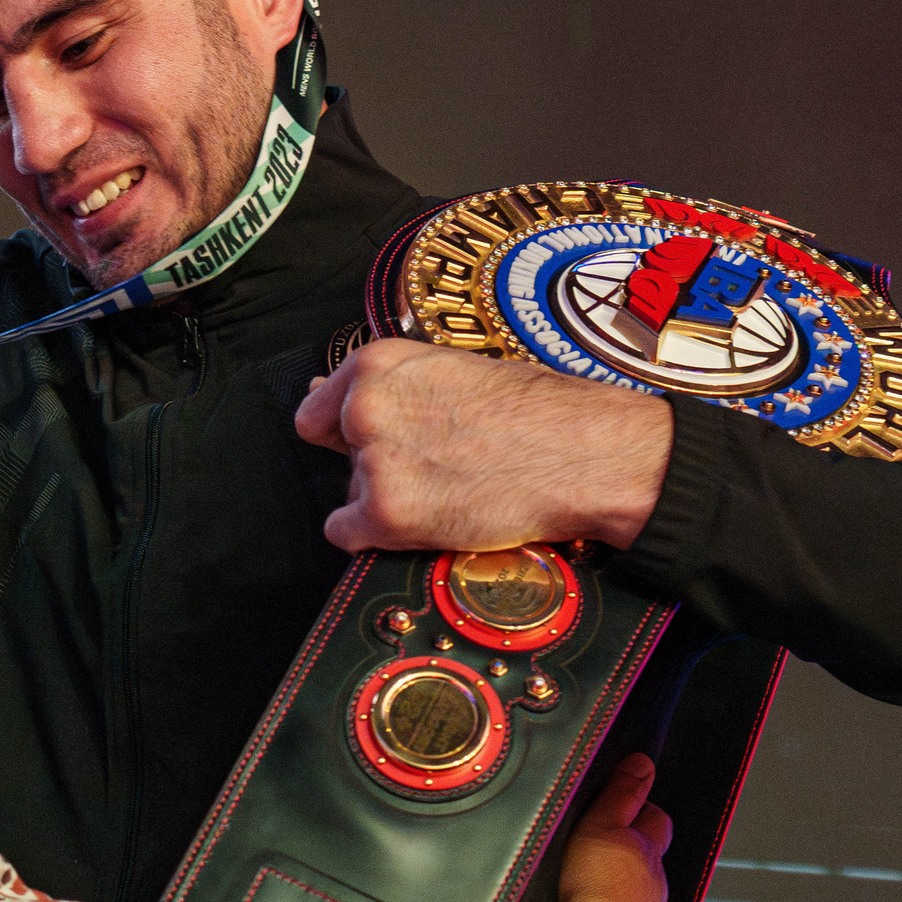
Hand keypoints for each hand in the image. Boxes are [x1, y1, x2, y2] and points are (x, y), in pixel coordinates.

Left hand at [293, 340, 672, 552]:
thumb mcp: (454, 370)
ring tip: (453, 488)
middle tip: (436, 465)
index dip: (349, 432)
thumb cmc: (535, 410)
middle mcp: (365, 408)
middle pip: (338, 455)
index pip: (317, 411)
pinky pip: (349, 534)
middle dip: (374, 465)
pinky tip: (432, 519)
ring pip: (352, 494)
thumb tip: (315, 396)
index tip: (383, 441)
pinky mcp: (387, 514)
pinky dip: (381, 538)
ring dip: (389, 500)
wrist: (586, 453)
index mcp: (377, 363)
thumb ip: (390, 386)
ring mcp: (374, 462)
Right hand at [557, 754, 671, 901]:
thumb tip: (643, 763)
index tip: (623, 807)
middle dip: (638, 847)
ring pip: (647, 887)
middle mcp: (656, 878)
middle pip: (654, 854)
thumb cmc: (594, 884)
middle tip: (611, 843)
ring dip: (630, 882)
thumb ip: (621, 795)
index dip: (641, 809)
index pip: (655, 817)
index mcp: (647, 847)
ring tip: (602, 881)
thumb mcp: (600, 826)